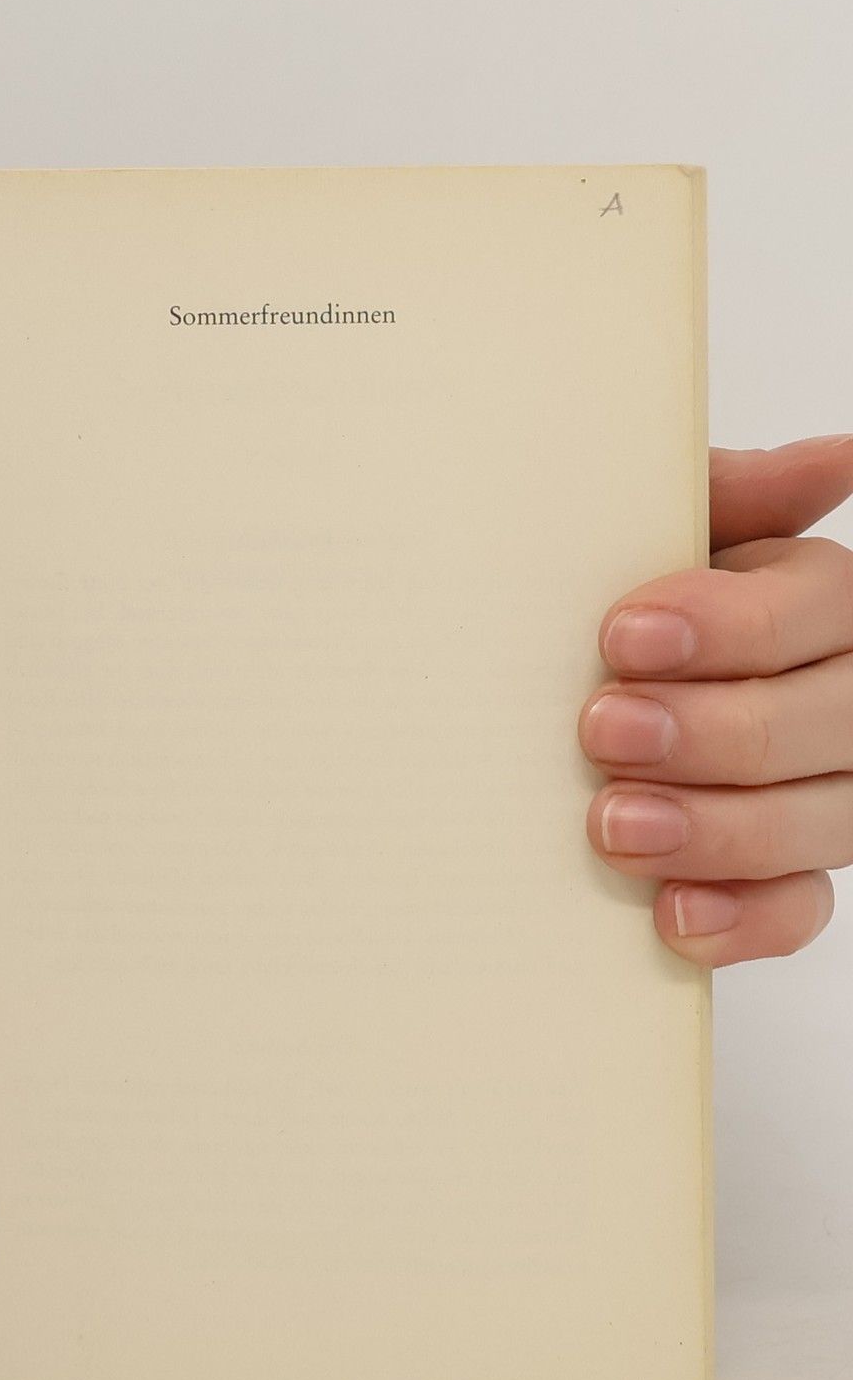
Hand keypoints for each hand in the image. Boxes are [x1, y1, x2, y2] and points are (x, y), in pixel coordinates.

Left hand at [581, 434, 852, 964]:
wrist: (555, 688)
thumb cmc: (608, 606)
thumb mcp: (647, 536)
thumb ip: (723, 500)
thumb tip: (832, 461)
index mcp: (818, 600)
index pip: (816, 610)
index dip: (728, 626)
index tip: (621, 638)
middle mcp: (843, 694)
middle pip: (828, 720)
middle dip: (713, 731)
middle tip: (603, 731)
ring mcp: (826, 790)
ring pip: (823, 819)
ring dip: (718, 829)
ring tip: (613, 827)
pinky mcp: (786, 872)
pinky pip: (798, 909)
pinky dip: (742, 918)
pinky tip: (672, 915)